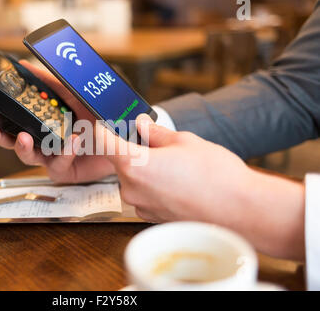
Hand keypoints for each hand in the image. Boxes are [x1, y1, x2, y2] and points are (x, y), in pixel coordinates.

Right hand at [0, 60, 114, 182]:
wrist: (121, 135)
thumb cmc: (97, 116)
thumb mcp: (73, 94)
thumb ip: (50, 82)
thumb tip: (26, 66)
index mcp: (42, 122)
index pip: (15, 122)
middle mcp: (44, 141)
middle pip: (14, 142)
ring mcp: (53, 157)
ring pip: (30, 157)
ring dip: (24, 147)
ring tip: (23, 137)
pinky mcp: (66, 171)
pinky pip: (57, 165)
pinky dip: (63, 153)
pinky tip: (72, 142)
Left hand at [101, 114, 304, 259]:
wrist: (240, 211)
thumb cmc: (215, 175)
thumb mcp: (184, 141)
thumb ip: (156, 133)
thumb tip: (141, 125)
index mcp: (133, 164)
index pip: (104, 141)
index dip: (104, 129)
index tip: (106, 124)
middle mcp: (131, 188)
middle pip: (121, 162)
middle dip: (135, 151)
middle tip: (159, 145)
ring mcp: (141, 206)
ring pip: (134, 180)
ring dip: (146, 171)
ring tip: (175, 167)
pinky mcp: (152, 218)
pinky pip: (145, 196)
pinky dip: (154, 187)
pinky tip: (178, 184)